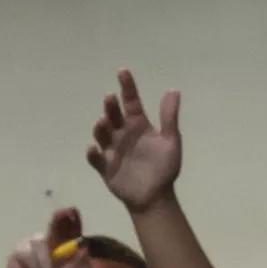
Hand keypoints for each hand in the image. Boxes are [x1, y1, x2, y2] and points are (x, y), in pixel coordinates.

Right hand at [6, 208, 89, 267]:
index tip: (72, 212)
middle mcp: (52, 243)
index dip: (72, 222)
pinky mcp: (20, 250)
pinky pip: (26, 251)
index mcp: (67, 251)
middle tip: (63, 213)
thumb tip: (83, 251)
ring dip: (45, 262)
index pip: (71, 231)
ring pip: (40, 243)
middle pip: (55, 225)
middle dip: (59, 219)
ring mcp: (35, 245)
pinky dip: (32, 264)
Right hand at [86, 69, 180, 212]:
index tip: (122, 71)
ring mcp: (112, 150)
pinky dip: (93, 153)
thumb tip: (173, 90)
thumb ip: (169, 117)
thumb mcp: (170, 141)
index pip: (131, 102)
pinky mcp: (104, 167)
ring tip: (103, 121)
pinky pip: (95, 158)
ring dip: (101, 127)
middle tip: (110, 98)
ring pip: (102, 134)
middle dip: (110, 106)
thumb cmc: (164, 168)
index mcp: (139, 126)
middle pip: (113, 116)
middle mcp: (123, 134)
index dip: (127, 87)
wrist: (156, 197)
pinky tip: (95, 148)